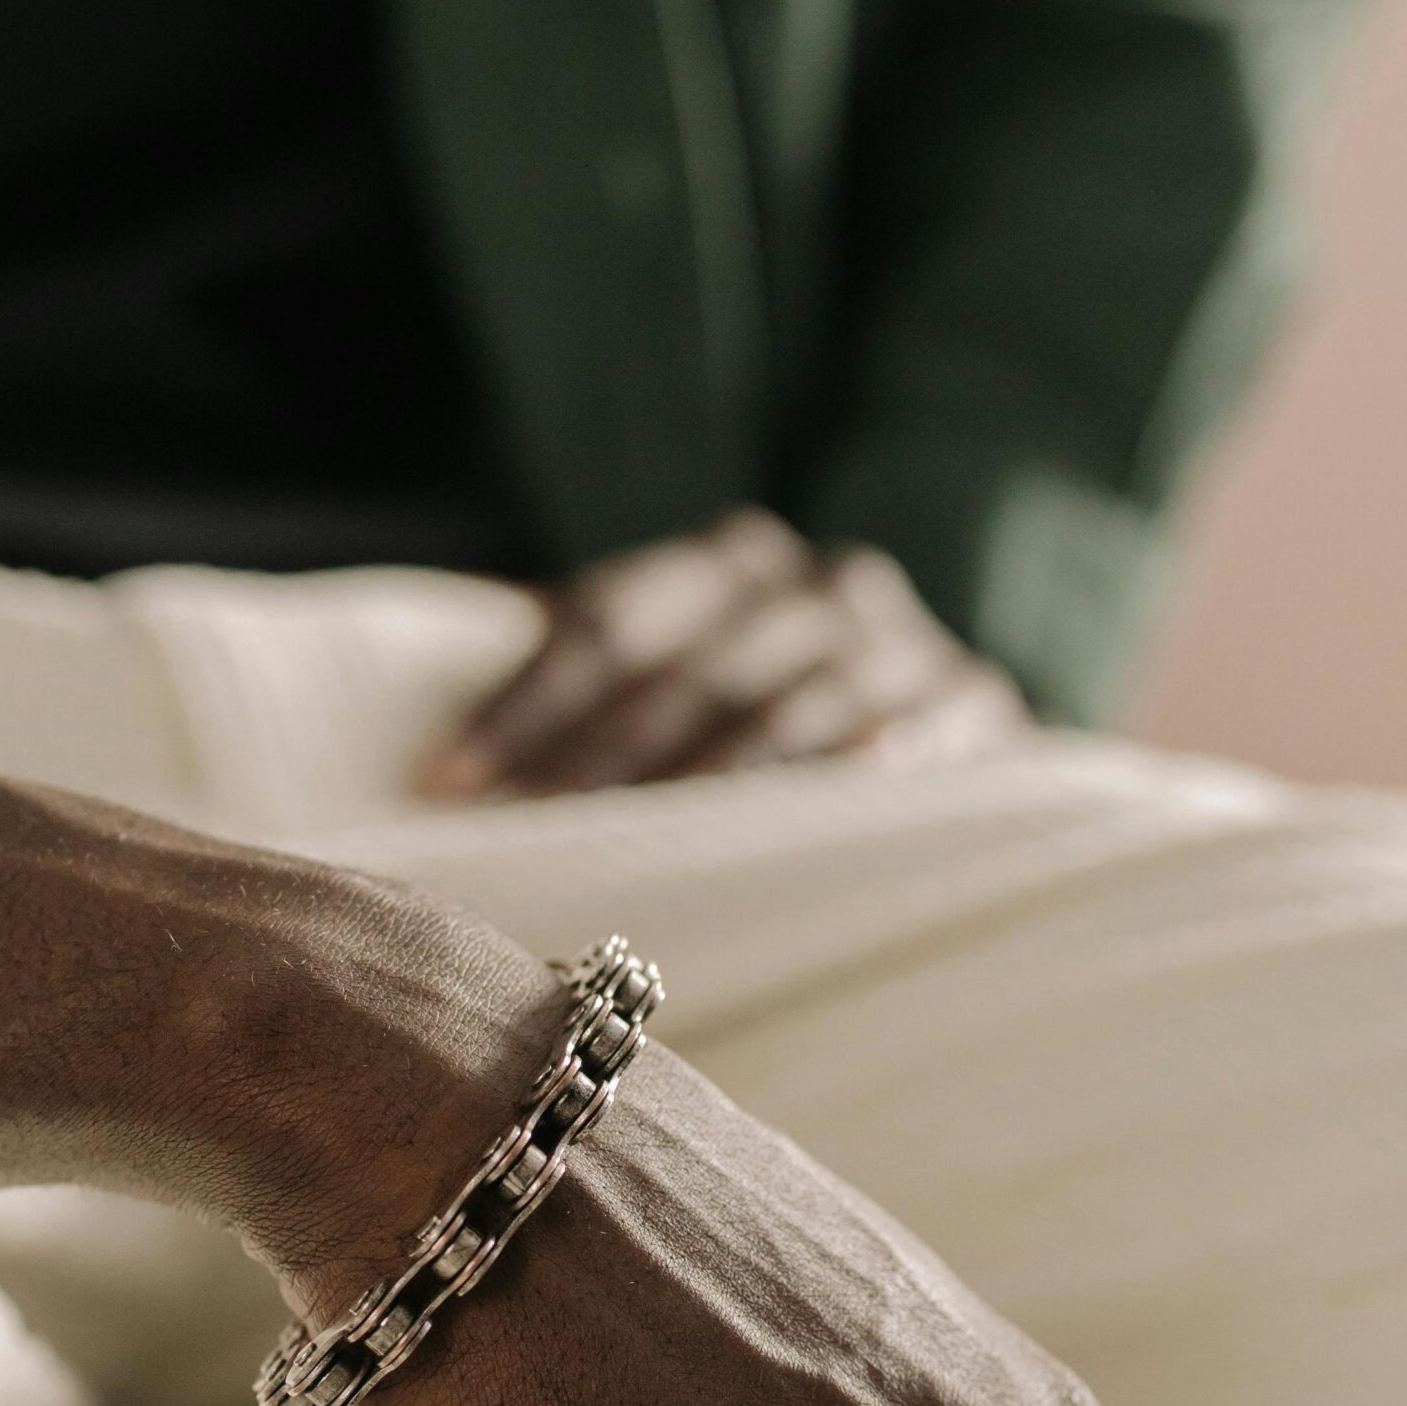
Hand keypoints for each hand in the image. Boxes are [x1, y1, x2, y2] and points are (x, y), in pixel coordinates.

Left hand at [416, 508, 1029, 798]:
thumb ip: (581, 688)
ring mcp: (900, 642)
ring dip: (716, 775)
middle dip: (597, 757)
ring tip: (644, 841)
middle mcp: (814, 584)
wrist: (944, 732)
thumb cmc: (765, 727)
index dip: (521, 704)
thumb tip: (427, 770)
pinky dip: (888, 751)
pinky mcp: (979, 704)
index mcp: (726, 564)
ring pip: (795, 704)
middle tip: (522, 833)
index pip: (608, 620)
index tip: (441, 786)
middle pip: (690, 669)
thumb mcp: (677, 686)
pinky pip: (924, 729)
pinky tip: (858, 778)